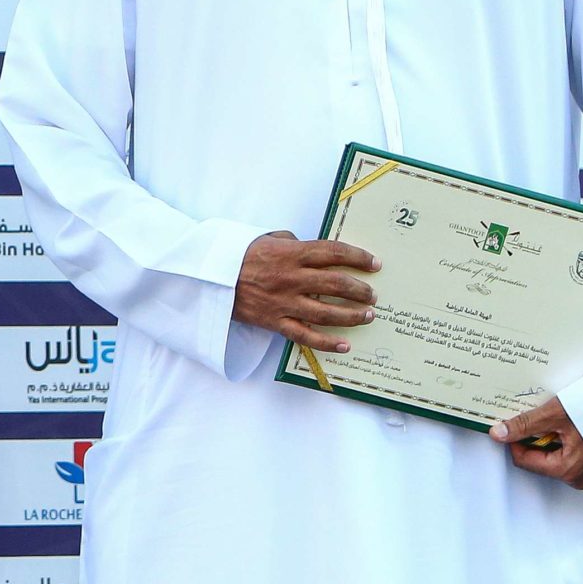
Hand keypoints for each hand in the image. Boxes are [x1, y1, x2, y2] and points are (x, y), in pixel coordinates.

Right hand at [233, 230, 378, 353]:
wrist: (208, 277)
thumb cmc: (237, 255)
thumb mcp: (264, 238)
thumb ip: (291, 241)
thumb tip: (310, 247)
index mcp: (290, 254)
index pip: (333, 253)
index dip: (358, 257)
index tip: (375, 263)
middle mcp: (291, 278)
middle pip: (336, 284)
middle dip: (360, 290)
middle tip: (373, 294)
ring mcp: (284, 302)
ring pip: (326, 312)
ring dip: (352, 315)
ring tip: (368, 315)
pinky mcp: (275, 321)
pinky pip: (305, 335)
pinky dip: (327, 342)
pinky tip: (345, 345)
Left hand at [490, 398, 582, 489]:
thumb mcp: (556, 414)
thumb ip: (525, 425)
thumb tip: (498, 434)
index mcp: (567, 471)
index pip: (523, 460)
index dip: (514, 439)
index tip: (513, 421)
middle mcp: (579, 477)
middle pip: (539, 457)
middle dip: (536, 435)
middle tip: (542, 415)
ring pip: (556, 453)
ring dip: (552, 434)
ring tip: (562, 416)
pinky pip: (572, 451)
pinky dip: (567, 436)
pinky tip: (574, 421)